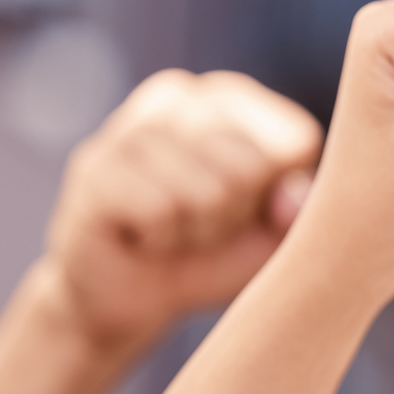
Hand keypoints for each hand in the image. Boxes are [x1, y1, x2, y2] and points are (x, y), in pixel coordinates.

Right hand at [45, 69, 321, 349]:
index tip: (248, 208)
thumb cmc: (213, 253)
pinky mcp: (95, 166)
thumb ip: (298, 207)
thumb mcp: (274, 234)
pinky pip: (161, 211)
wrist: (131, 296)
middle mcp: (181, 97)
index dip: (281, 195)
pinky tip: (141, 236)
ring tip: (171, 230)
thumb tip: (292, 195)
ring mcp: (131, 126)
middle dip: (234, 216)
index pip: (296, 141)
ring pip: (208, 191)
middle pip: (251, 167)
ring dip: (196, 232)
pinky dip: (161, 239)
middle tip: (200, 224)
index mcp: (231, 97)